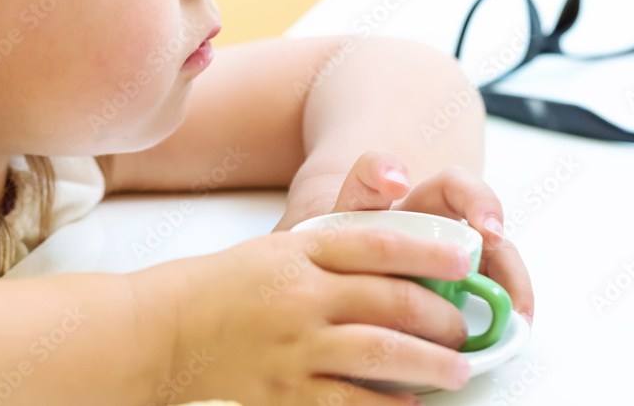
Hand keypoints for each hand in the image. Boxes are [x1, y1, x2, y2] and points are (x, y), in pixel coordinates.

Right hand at [129, 226, 473, 404]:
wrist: (167, 329)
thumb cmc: (228, 285)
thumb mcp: (279, 249)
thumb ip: (335, 253)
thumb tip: (402, 270)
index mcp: (301, 252)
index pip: (379, 243)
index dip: (430, 250)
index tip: (466, 257)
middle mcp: (302, 295)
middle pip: (390, 300)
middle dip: (441, 316)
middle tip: (463, 328)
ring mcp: (294, 346)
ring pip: (380, 352)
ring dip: (429, 363)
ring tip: (456, 369)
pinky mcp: (285, 391)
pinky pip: (349, 402)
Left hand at [279, 151, 533, 325]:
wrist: (350, 242)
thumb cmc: (330, 245)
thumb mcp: (306, 243)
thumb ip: (295, 250)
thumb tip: (275, 262)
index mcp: (373, 199)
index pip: (375, 173)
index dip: (383, 172)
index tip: (391, 181)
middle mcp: (420, 207)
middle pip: (454, 190)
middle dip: (476, 203)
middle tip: (488, 230)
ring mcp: (453, 234)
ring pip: (489, 231)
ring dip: (506, 261)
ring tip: (516, 299)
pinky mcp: (474, 265)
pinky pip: (500, 271)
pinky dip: (513, 292)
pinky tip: (519, 318)